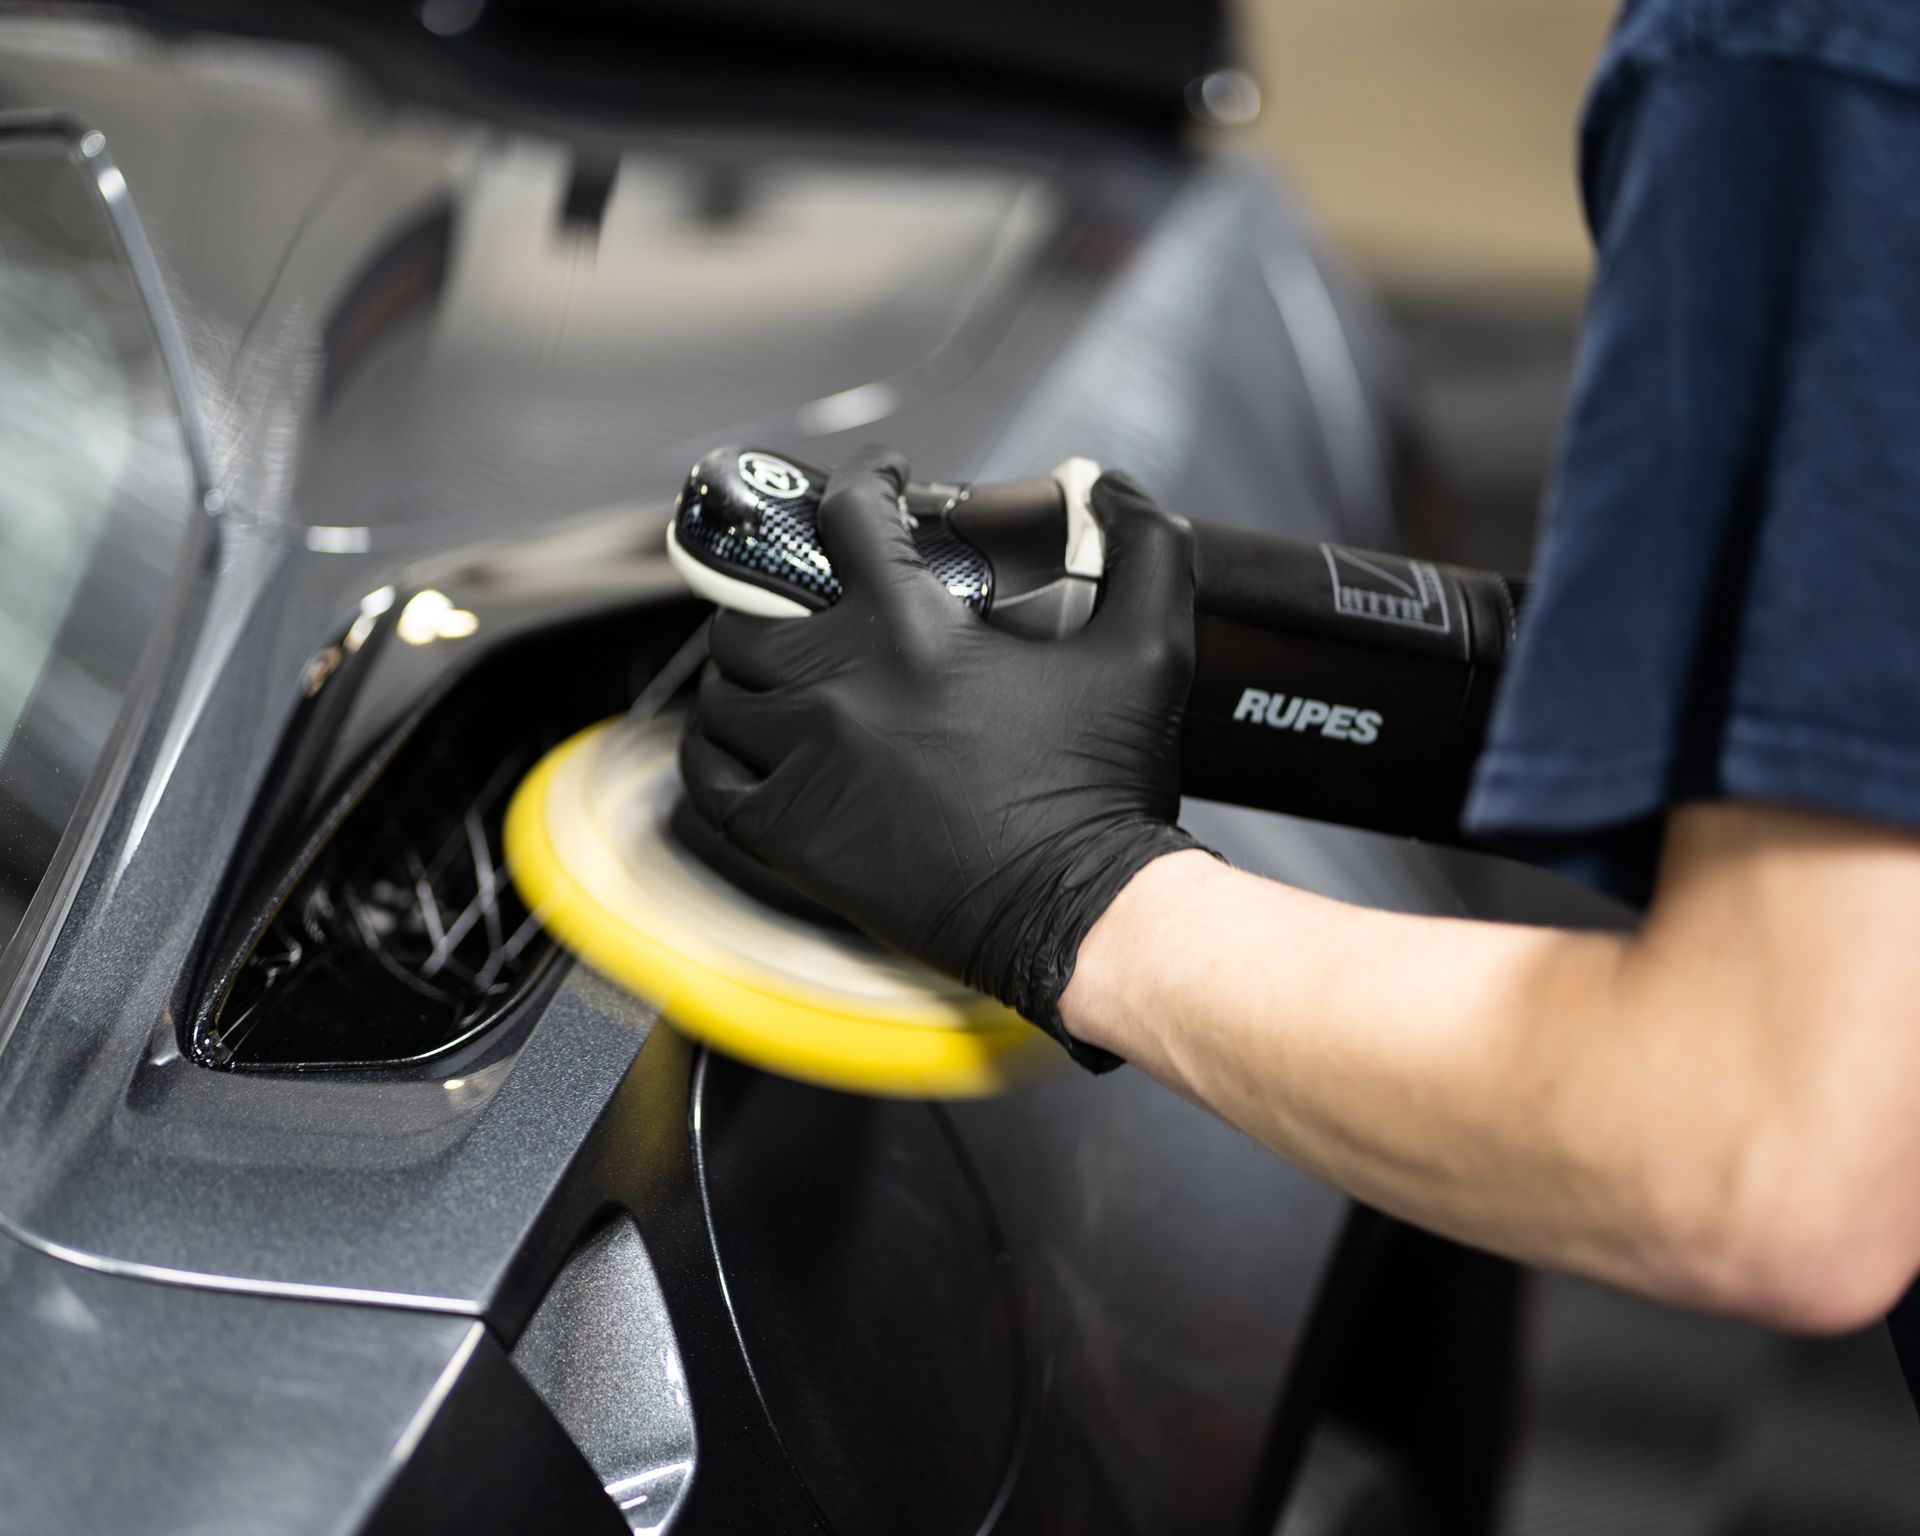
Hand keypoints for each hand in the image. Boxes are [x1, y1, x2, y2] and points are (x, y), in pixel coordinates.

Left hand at [680, 446, 1205, 1067]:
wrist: (1081, 913)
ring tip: (783, 670)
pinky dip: (715, 748)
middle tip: (823, 599)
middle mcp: (838, 687)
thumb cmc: (1106, 790)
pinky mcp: (787, 835)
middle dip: (785, 589)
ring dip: (746, 669)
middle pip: (756, 605)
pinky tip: (744, 741)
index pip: (850, 514)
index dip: (866, 479)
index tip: (883, 483)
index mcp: (913, 631)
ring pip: (724, 687)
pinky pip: (707, 776)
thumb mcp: (1151, 651)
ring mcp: (802, 763)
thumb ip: (1144, 548)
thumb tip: (1105, 486)